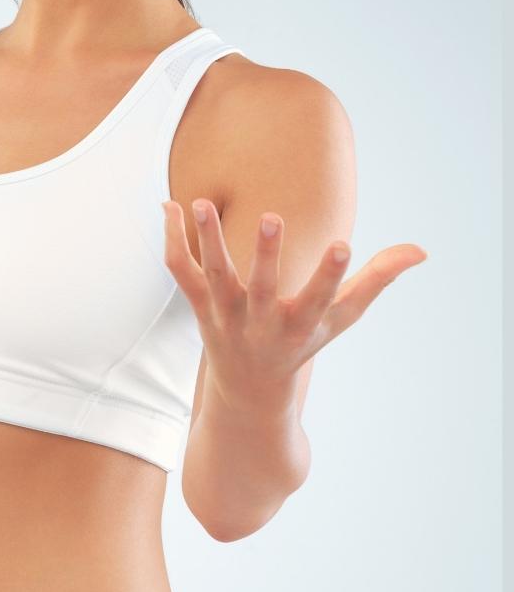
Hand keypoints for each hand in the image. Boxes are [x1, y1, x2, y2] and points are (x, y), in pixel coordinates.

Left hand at [162, 198, 427, 413]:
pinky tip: (170, 206)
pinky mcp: (199, 306)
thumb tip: (421, 250)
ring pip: (213, 276)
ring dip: (208, 239)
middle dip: (267, 256)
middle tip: (271, 218)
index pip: (320, 298)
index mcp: (301, 324)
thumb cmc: (303, 341)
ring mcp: (226, 314)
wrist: (249, 389)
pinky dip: (173, 240)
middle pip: (262, 288)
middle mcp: (261, 321)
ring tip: (202, 202)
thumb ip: (377, 279)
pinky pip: (181, 272)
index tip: (342, 245)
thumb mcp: (342, 317)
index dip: (331, 274)